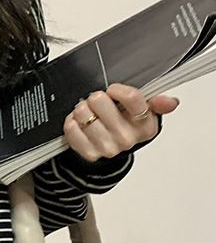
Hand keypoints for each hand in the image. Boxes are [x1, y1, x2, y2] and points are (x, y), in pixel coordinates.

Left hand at [63, 84, 179, 162]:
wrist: (112, 150)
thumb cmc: (127, 127)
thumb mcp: (145, 113)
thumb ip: (157, 103)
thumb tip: (170, 102)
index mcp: (145, 125)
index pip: (131, 97)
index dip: (117, 89)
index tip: (113, 91)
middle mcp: (127, 138)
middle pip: (100, 101)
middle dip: (96, 97)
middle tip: (99, 103)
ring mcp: (107, 147)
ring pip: (83, 113)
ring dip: (82, 110)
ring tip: (89, 113)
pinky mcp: (89, 153)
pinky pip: (71, 127)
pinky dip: (72, 121)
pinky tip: (80, 123)